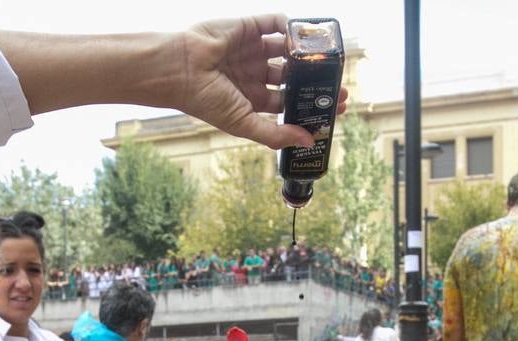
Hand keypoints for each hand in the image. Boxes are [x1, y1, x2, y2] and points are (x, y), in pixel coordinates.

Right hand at [174, 15, 347, 150]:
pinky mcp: (248, 27)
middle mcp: (253, 74)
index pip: (287, 102)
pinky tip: (301, 37)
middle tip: (337, 85)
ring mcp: (251, 50)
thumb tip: (309, 141)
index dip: (308, 104)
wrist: (179, 69)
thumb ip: (276, 134)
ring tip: (321, 60)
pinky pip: (274, 23)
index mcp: (252, 98)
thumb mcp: (244, 123)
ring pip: (287, 50)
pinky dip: (290, 27)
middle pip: (292, 76)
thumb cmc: (205, 100)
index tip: (332, 107)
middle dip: (313, 81)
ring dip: (304, 54)